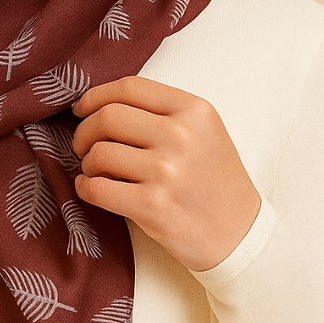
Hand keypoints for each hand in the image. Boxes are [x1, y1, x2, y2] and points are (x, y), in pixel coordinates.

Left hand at [70, 75, 261, 273]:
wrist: (241, 235)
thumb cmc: (214, 182)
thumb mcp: (205, 133)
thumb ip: (163, 113)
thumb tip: (100, 104)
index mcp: (195, 111)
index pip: (129, 87)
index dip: (96, 96)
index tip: (82, 109)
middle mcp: (182, 136)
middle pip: (107, 117)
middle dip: (84, 131)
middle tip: (83, 146)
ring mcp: (167, 171)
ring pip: (99, 153)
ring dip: (88, 164)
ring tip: (96, 172)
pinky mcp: (152, 205)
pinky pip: (97, 188)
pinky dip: (85, 188)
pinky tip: (92, 189)